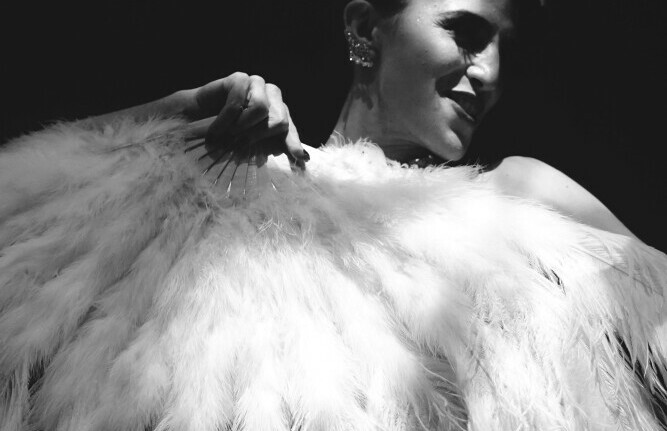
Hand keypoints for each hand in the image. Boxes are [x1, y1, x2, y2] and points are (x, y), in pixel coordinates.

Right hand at [182, 72, 307, 166]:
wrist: (194, 121)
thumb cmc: (224, 135)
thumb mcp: (250, 145)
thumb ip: (274, 148)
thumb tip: (305, 157)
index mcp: (278, 113)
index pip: (290, 128)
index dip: (293, 142)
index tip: (299, 156)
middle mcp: (271, 96)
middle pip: (279, 119)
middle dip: (258, 136)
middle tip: (240, 143)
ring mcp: (257, 84)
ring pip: (261, 108)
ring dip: (242, 126)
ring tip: (229, 133)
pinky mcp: (240, 79)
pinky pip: (237, 103)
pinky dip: (225, 120)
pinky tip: (217, 128)